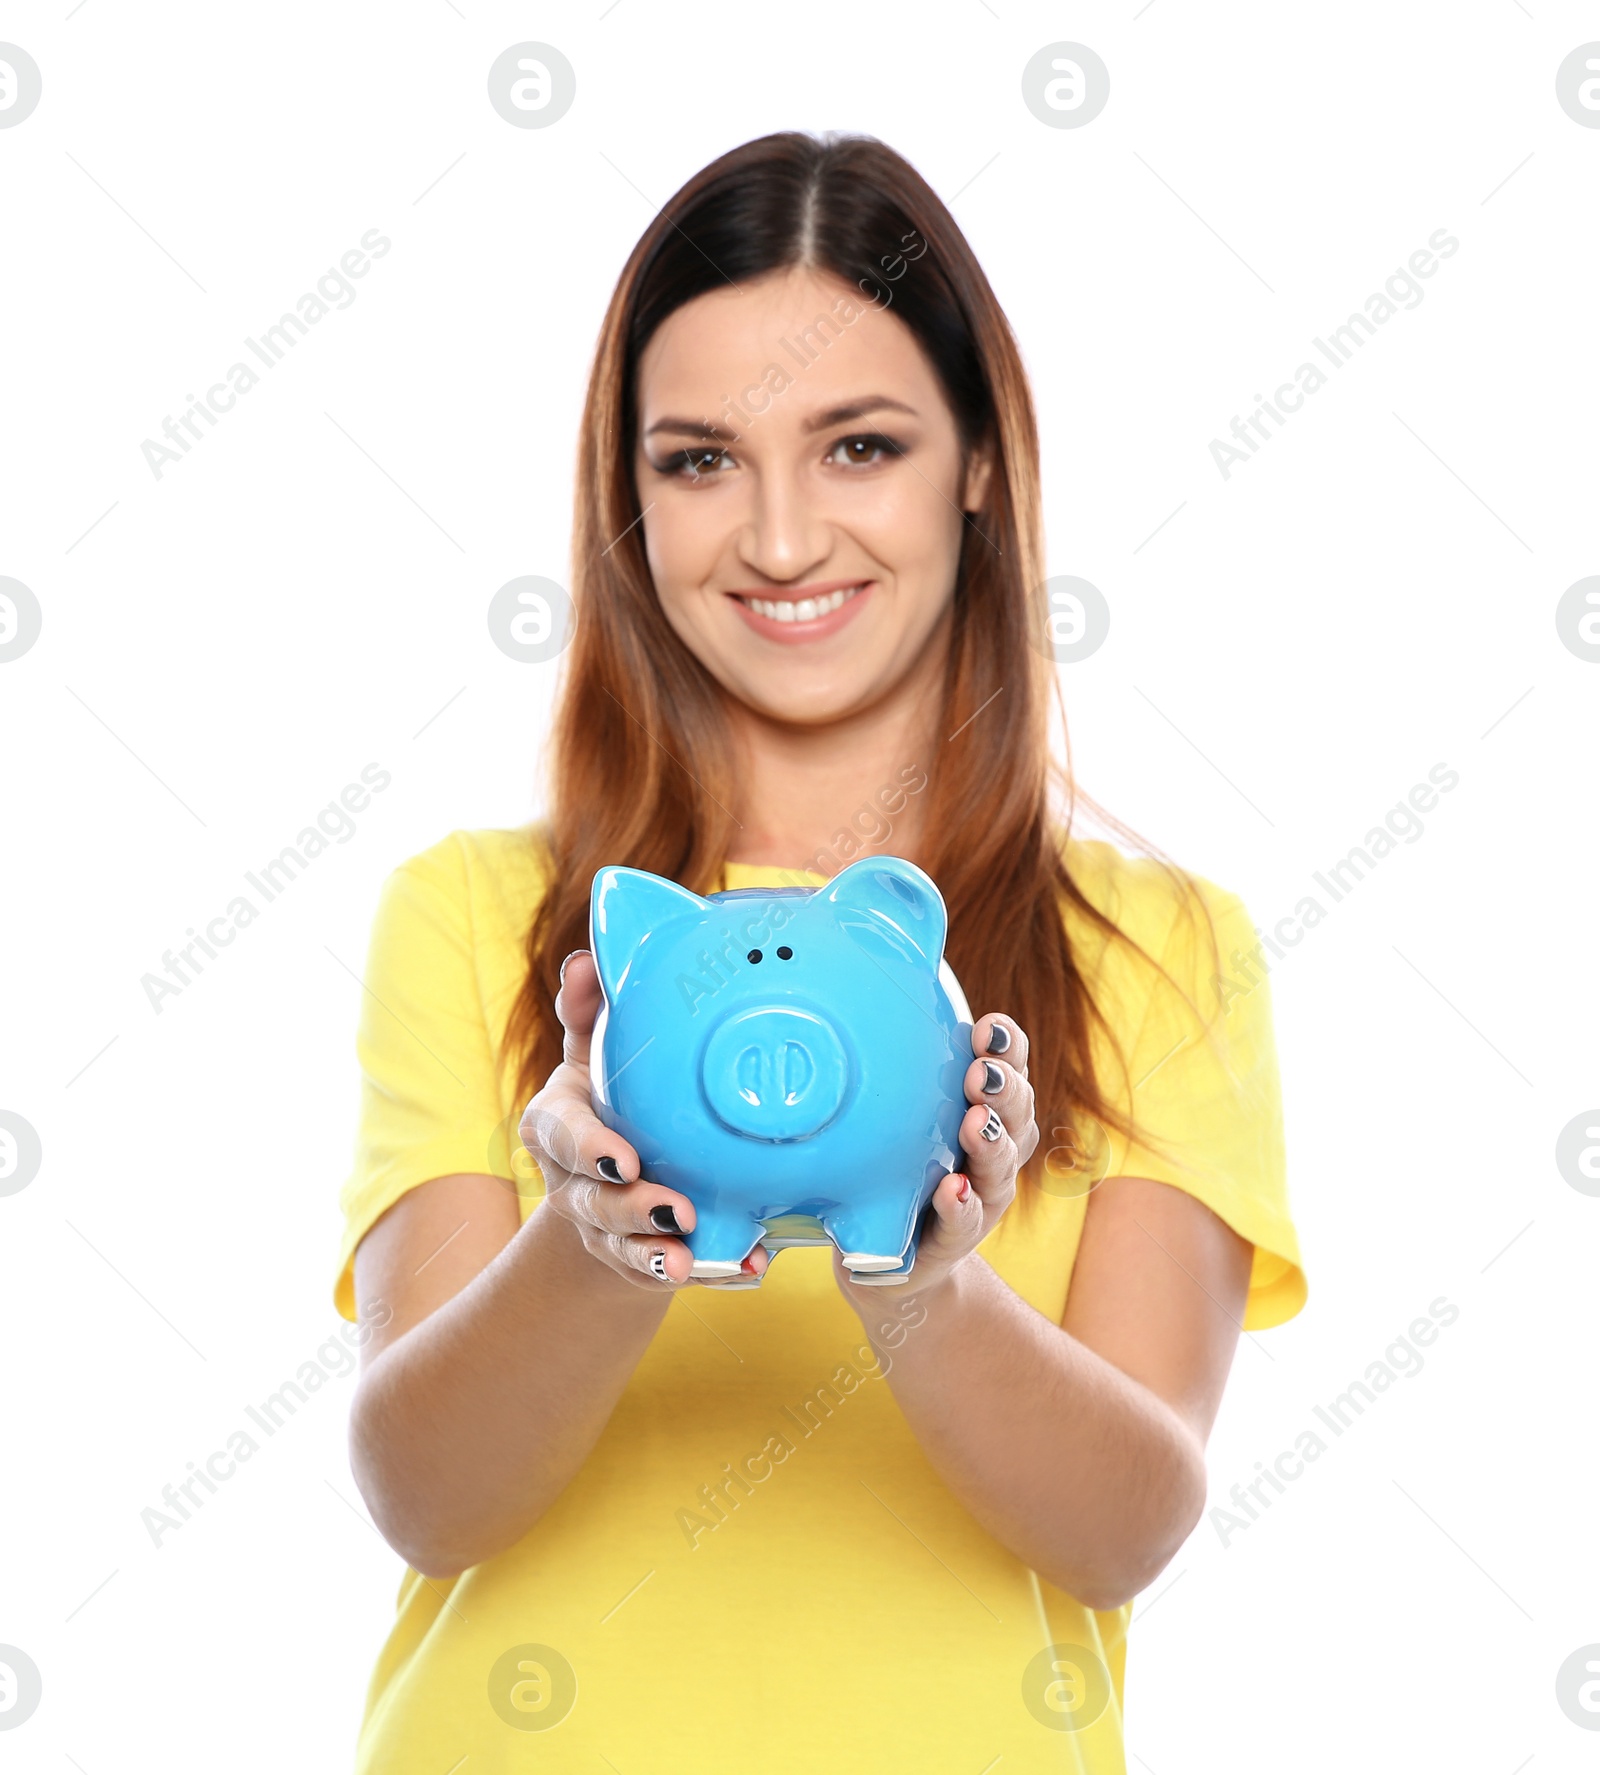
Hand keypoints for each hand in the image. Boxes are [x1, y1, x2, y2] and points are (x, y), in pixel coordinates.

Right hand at [517, 950, 772, 1291]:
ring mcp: (605, 1229)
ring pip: (625, 1249)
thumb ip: (587, 1009)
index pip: (559, 1136)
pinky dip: (713, 1273)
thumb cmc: (607, 1096)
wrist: (610, 1174)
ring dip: (659, 1255)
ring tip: (692, 1257)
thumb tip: (585, 961)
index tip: (623, 1158)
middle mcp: (574, 1183)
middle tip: (677, 1210)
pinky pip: (671, 1272)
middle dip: (632, 1211)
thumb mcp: (592, 1051)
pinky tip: (745, 1269)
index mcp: (557, 1126)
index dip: (587, 1150)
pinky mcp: (641, 1261)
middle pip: (594, 1204)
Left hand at [833, 1011, 1036, 1304]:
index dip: (1008, 1046)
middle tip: (980, 1074)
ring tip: (975, 1123)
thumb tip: (870, 994)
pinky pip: (965, 1221)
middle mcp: (996, 1150)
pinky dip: (962, 1205)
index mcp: (988, 1109)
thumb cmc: (902, 1167)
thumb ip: (903, 1068)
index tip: (987, 1027)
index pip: (1011, 1068)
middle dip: (1004, 1090)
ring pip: (1001, 1166)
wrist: (895, 1256)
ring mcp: (982, 1195)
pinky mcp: (957, 1238)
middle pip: (1017, 1113)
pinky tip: (954, 1189)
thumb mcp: (905, 1113)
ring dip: (991, 1142)